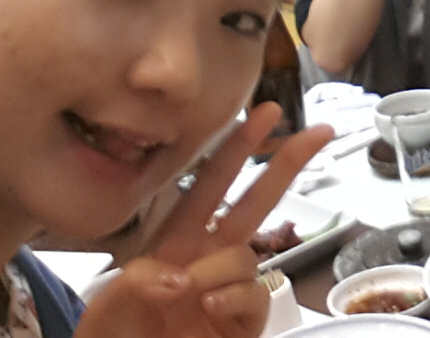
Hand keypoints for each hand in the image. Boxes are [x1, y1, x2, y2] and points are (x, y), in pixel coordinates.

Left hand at [76, 105, 331, 337]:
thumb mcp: (109, 304)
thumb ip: (139, 281)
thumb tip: (181, 275)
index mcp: (174, 240)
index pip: (210, 183)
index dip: (236, 147)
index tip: (264, 113)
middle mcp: (206, 258)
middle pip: (255, 201)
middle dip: (286, 164)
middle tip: (320, 131)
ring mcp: (226, 290)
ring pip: (247, 256)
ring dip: (221, 269)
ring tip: (191, 295)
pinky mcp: (242, 323)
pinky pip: (255, 297)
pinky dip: (234, 299)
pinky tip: (209, 308)